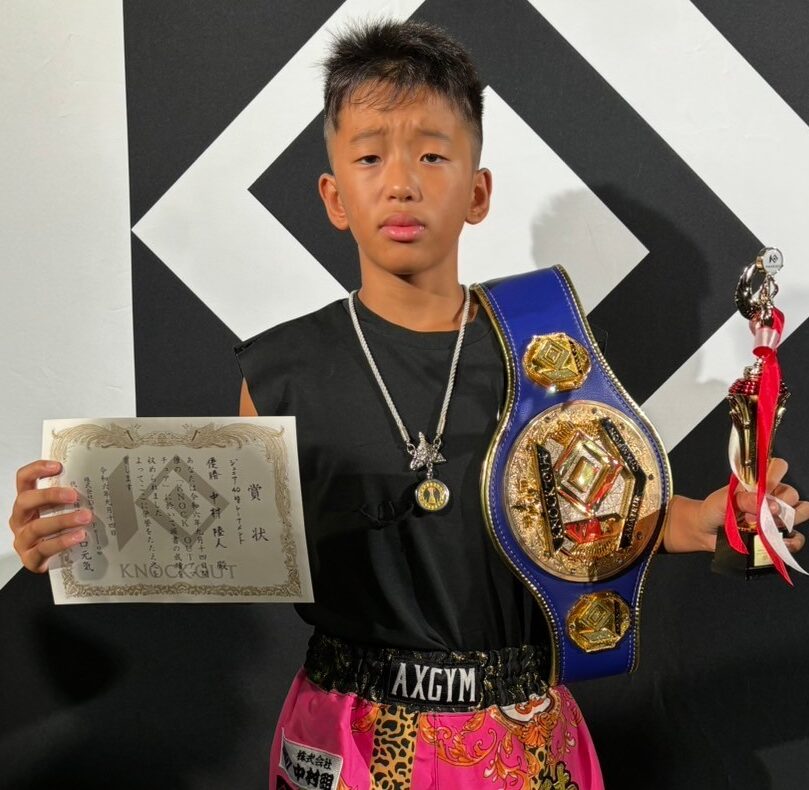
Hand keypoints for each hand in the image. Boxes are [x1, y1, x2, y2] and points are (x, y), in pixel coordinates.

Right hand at [9, 460, 92, 572]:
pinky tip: (78, 537)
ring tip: (85, 517)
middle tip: (74, 495)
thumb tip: (98, 482)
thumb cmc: (59, 531)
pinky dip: (62, 541)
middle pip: (25, 501)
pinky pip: (44, 549)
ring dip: (62, 520)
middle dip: (50, 495)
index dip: (36, 470)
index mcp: (28, 503)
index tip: (58, 466)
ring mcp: (23, 539)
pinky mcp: (30, 558)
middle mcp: (21, 519)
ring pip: (37, 527)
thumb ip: (70, 498)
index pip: (24, 480)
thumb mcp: (61, 510)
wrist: (56, 562)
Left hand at [665, 458, 808, 552]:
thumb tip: (767, 504)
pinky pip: (796, 538)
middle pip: (792, 494)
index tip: (763, 488)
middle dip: (778, 504)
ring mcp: (777, 517)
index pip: (778, 467)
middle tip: (756, 514)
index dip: (775, 476)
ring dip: (786, 521)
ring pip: (801, 512)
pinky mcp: (778, 536)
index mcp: (759, 483)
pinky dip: (790, 541)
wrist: (705, 531)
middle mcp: (772, 497)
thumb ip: (742, 499)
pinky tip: (774, 541)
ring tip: (763, 527)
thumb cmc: (713, 510)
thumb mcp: (722, 501)